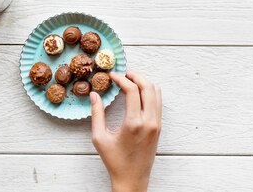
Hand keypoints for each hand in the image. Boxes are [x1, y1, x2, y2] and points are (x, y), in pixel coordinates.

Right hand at [90, 71, 161, 191]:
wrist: (133, 179)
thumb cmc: (115, 161)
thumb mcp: (99, 138)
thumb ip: (96, 114)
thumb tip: (94, 94)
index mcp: (134, 123)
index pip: (132, 90)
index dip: (122, 79)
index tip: (112, 76)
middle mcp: (148, 121)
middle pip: (148, 86)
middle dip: (136, 76)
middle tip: (124, 74)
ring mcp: (156, 123)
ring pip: (156, 92)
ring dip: (144, 82)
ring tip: (131, 81)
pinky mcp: (159, 126)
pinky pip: (158, 102)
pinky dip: (150, 92)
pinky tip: (138, 93)